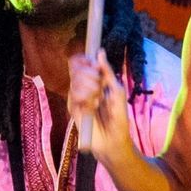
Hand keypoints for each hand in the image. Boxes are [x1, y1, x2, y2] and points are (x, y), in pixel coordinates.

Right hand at [67, 48, 129, 164]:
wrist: (113, 138)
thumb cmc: (118, 116)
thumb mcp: (117, 90)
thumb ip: (107, 71)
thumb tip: (100, 52)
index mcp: (94, 80)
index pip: (81, 62)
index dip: (84, 60)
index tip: (94, 65)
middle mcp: (83, 86)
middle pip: (76, 68)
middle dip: (89, 74)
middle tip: (100, 87)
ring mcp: (76, 97)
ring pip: (74, 80)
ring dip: (89, 87)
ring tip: (98, 100)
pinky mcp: (72, 108)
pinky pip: (73, 94)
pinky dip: (84, 97)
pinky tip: (92, 106)